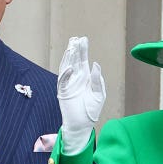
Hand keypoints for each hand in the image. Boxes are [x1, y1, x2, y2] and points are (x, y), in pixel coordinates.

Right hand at [57, 37, 105, 154]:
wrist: (83, 124)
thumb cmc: (92, 110)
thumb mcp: (99, 94)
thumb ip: (97, 80)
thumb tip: (95, 64)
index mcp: (85, 77)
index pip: (83, 60)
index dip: (83, 50)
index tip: (83, 39)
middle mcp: (76, 78)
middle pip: (74, 61)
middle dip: (75, 50)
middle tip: (76, 39)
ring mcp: (69, 84)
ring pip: (66, 67)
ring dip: (68, 58)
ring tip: (71, 47)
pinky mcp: (63, 92)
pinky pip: (62, 81)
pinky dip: (65, 74)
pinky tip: (71, 67)